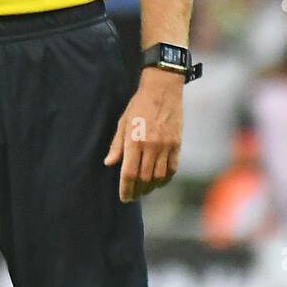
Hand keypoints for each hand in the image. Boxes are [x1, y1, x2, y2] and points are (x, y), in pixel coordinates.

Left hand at [103, 67, 182, 202]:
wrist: (163, 89)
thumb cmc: (139, 104)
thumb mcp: (123, 122)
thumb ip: (117, 145)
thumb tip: (109, 163)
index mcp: (134, 141)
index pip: (129, 173)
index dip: (126, 189)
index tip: (124, 198)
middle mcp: (150, 146)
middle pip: (144, 178)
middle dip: (137, 191)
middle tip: (133, 196)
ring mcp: (166, 146)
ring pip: (159, 177)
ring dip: (151, 187)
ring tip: (144, 190)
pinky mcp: (177, 144)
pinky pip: (172, 168)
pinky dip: (166, 178)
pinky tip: (159, 181)